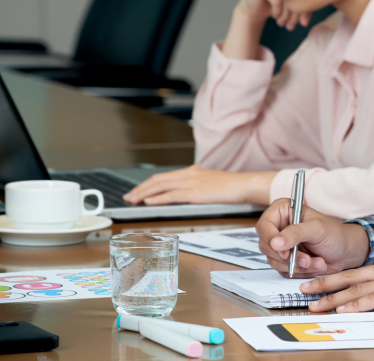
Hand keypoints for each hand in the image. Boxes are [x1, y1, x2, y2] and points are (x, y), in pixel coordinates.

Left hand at [122, 166, 274, 205]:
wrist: (244, 184)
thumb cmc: (232, 187)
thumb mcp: (211, 184)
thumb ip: (197, 187)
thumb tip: (187, 196)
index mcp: (192, 171)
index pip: (164, 177)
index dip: (148, 184)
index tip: (137, 191)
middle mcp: (189, 174)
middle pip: (158, 180)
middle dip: (141, 188)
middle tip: (128, 196)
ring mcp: (191, 182)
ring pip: (161, 186)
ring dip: (144, 193)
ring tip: (133, 200)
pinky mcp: (195, 192)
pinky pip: (172, 195)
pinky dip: (157, 198)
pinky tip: (148, 202)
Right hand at [236, 0, 310, 30]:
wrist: (255, 9)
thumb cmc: (277, 7)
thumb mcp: (293, 10)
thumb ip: (303, 12)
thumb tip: (305, 22)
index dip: (307, 9)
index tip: (303, 23)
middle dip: (297, 14)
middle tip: (292, 25)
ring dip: (287, 14)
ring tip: (283, 23)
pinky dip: (277, 11)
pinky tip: (275, 16)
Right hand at [256, 199, 369, 276]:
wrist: (344, 251)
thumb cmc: (334, 234)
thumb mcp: (317, 229)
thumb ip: (295, 233)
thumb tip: (274, 242)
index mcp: (283, 211)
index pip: (264, 225)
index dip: (271, 240)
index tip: (285, 252)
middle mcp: (278, 227)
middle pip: (266, 246)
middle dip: (288, 257)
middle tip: (307, 259)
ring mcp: (280, 245)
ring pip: (275, 261)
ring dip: (297, 265)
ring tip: (317, 261)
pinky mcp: (284, 260)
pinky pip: (283, 270)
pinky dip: (300, 271)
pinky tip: (315, 265)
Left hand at [302, 253, 373, 312]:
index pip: (358, 273)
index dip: (337, 278)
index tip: (321, 283)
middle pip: (350, 277)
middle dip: (325, 283)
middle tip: (304, 288)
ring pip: (356, 289)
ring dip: (333, 298)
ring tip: (315, 305)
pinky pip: (373, 299)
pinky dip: (355, 305)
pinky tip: (343, 310)